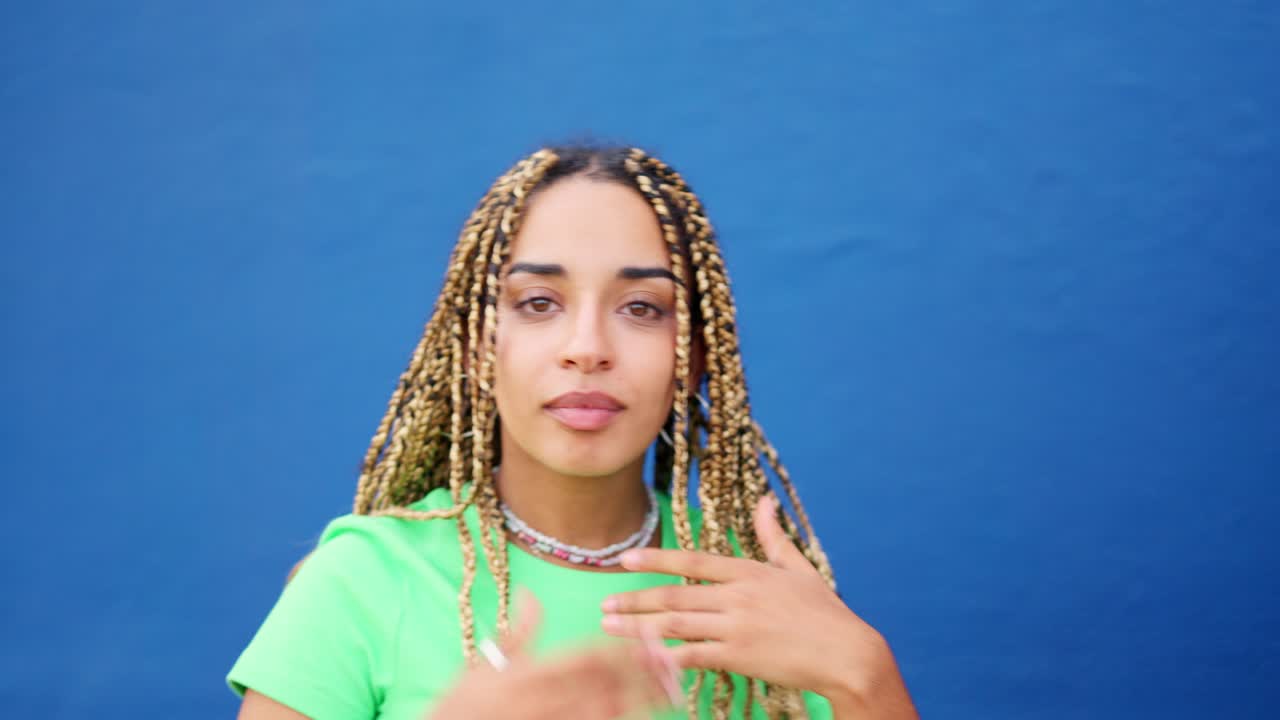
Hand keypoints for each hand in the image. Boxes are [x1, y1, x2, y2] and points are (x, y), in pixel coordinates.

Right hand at [425, 589, 681, 719]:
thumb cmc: (463, 706)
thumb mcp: (483, 665)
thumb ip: (517, 631)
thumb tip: (534, 594)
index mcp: (531, 674)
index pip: (587, 656)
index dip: (622, 645)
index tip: (649, 635)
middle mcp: (548, 700)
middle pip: (608, 683)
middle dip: (644, 670)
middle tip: (674, 659)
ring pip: (611, 712)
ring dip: (644, 700)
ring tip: (673, 689)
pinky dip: (624, 719)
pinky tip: (646, 714)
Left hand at [600, 495, 916, 717]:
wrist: (847, 654)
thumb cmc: (825, 612)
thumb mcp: (799, 568)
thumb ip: (774, 536)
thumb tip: (766, 500)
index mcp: (749, 571)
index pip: (692, 561)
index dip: (655, 560)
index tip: (625, 560)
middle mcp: (738, 596)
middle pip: (673, 595)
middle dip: (634, 600)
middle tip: (605, 605)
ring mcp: (737, 627)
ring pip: (674, 624)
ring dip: (638, 627)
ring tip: (610, 628)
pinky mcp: (740, 657)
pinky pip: (692, 656)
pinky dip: (665, 658)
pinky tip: (643, 660)